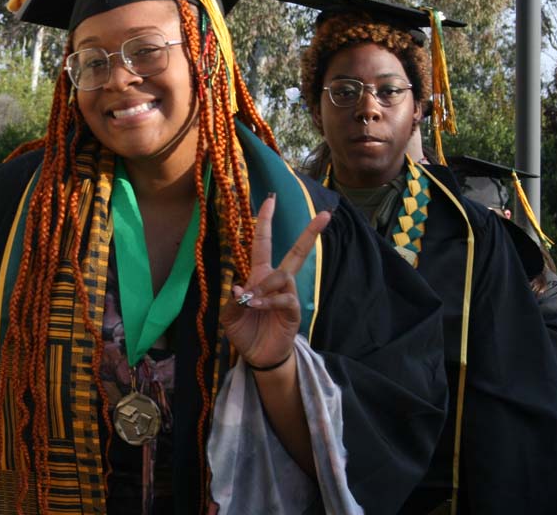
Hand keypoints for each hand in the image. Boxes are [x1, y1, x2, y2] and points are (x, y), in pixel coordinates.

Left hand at [219, 194, 330, 370]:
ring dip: (265, 286)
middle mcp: (277, 281)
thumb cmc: (245, 331)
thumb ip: (233, 299)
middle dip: (310, 233)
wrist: (258, 356)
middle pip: (297, 252)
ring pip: (284, 275)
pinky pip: (286, 298)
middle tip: (326, 215)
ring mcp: (287, 295)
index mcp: (260, 275)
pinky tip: (257, 307)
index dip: (265, 221)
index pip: (263, 243)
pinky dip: (269, 301)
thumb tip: (242, 285)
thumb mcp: (229, 315)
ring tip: (251, 302)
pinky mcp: (293, 311)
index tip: (270, 199)